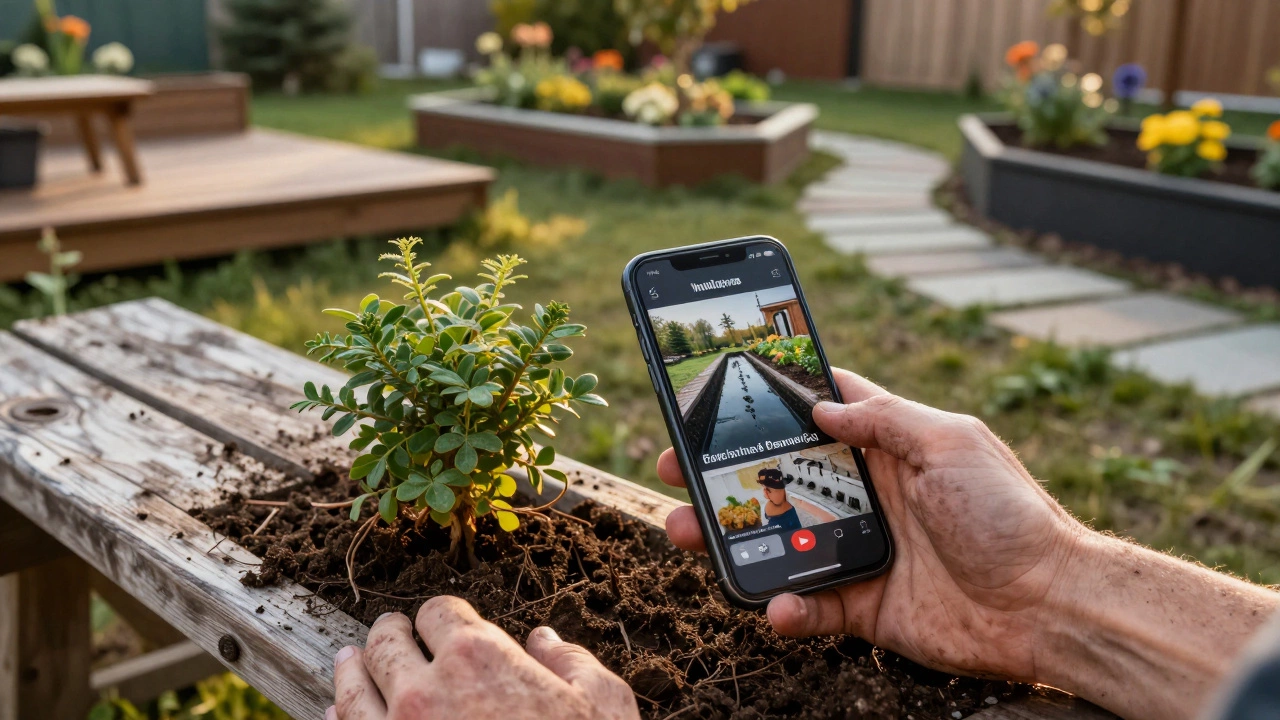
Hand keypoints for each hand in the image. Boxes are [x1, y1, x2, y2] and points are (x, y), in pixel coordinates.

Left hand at [330, 596, 638, 719]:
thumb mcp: (603, 705)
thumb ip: (571, 663)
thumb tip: (544, 641)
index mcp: (478, 657)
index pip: (439, 612)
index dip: (443, 615)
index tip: (444, 623)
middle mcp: (425, 688)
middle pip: (387, 642)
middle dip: (391, 632)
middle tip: (392, 631)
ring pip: (352, 686)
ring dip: (351, 667)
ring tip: (350, 660)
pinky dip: (338, 719)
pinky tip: (339, 714)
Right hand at [660, 368, 1083, 682]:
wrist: (1048, 606)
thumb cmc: (1009, 514)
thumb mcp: (952, 443)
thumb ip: (885, 421)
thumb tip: (822, 406)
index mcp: (888, 448)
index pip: (821, 412)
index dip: (774, 398)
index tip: (722, 387)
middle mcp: (867, 495)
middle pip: (780, 477)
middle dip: (726, 471)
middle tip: (676, 466)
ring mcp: (861, 550)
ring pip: (778, 540)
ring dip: (732, 538)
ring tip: (685, 532)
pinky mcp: (863, 605)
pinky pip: (810, 606)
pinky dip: (786, 608)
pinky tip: (776, 605)